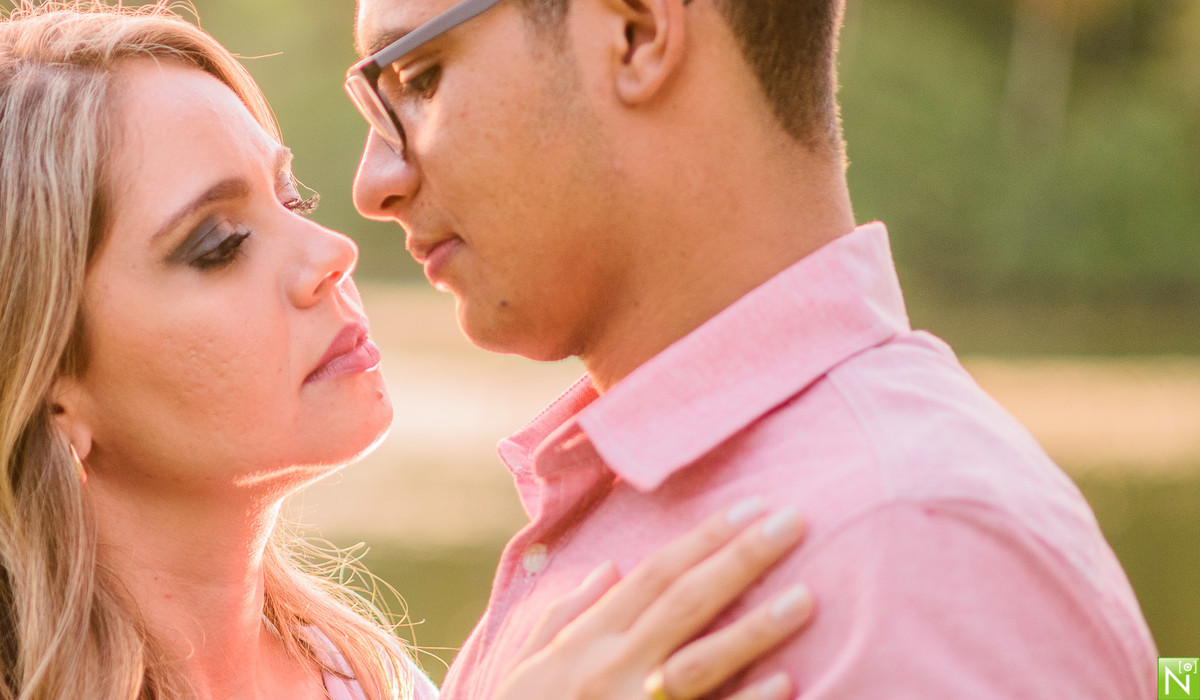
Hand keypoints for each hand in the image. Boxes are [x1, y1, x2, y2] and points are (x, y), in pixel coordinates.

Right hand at [493, 498, 811, 699]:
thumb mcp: (530, 667)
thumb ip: (566, 616)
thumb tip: (609, 569)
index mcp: (586, 640)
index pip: (655, 575)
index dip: (705, 538)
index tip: (752, 506)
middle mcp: (610, 668)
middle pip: (685, 601)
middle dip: (740, 558)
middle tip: (794, 521)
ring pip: (699, 661)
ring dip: (754, 627)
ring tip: (806, 597)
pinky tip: (785, 682)